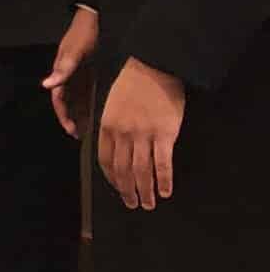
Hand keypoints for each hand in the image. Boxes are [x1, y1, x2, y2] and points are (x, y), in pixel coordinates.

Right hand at [41, 8, 97, 137]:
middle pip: (66, 101)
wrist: (95, 17)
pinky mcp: (89, 71)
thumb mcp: (74, 50)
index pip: (59, 98)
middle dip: (70, 118)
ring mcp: (78, 74)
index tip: (71, 130)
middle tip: (78, 135)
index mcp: (61, 71)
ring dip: (79, 113)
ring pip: (76, 99)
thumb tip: (47, 85)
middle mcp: (68, 75)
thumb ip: (63, 68)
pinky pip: (87, 92)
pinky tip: (96, 112)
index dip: (63, 114)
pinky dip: (89, 103)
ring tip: (86, 130)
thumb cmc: (84, 33)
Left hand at [97, 56, 184, 208]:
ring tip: (149, 204)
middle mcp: (123, 134)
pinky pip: (163, 164)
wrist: (154, 68)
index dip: (111, 178)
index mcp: (107, 126)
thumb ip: (112, 127)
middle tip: (133, 204)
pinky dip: (164, 181)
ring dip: (145, 191)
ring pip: (142, 171)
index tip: (117, 188)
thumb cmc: (133, 85)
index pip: (105, 160)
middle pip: (123, 170)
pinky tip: (166, 191)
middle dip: (127, 190)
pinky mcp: (165, 135)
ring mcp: (144, 135)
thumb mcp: (112, 105)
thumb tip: (115, 150)